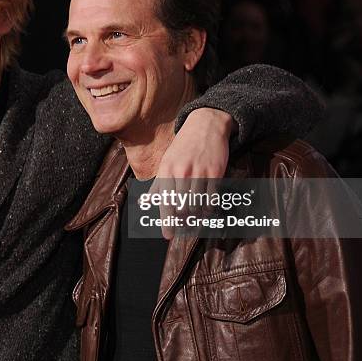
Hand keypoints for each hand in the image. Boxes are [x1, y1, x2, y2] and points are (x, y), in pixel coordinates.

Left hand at [150, 108, 233, 238]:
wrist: (205, 125)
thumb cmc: (183, 146)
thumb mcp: (166, 161)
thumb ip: (158, 183)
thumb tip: (146, 202)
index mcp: (166, 170)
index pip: (164, 201)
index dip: (166, 221)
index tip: (168, 235)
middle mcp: (181, 172)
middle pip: (182, 207)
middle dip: (183, 221)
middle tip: (185, 229)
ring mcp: (199, 172)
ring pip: (197, 204)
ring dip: (196, 216)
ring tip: (196, 221)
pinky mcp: (215, 171)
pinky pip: (212, 197)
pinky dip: (209, 208)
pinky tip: (207, 211)